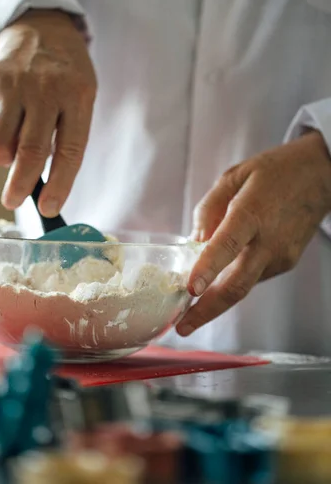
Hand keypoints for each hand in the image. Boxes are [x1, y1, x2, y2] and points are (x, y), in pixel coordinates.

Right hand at [0, 9, 95, 216]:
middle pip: (31, 151)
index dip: (60, 184)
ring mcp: (15, 85)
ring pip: (0, 141)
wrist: (40, 26)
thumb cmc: (65, 72)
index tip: (50, 208)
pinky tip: (2, 124)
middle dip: (20, 185)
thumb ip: (68, 132)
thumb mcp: (81, 96)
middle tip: (14, 202)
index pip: (70, 151)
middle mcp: (46, 90)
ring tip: (9, 156)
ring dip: (3, 159)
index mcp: (77, 97)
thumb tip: (45, 178)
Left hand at [177, 131, 330, 335]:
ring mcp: (280, 256)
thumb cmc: (275, 172)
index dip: (208, 268)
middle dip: (207, 311)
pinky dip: (234, 278)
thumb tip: (194, 240)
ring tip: (193, 299)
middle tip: (182, 326)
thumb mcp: (235, 176)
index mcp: (252, 213)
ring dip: (216, 296)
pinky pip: (253, 275)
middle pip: (237, 285)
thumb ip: (209, 208)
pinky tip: (224, 270)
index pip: (228, 245)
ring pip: (243, 285)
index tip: (190, 290)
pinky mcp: (286, 263)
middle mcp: (268, 241)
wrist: (321, 176)